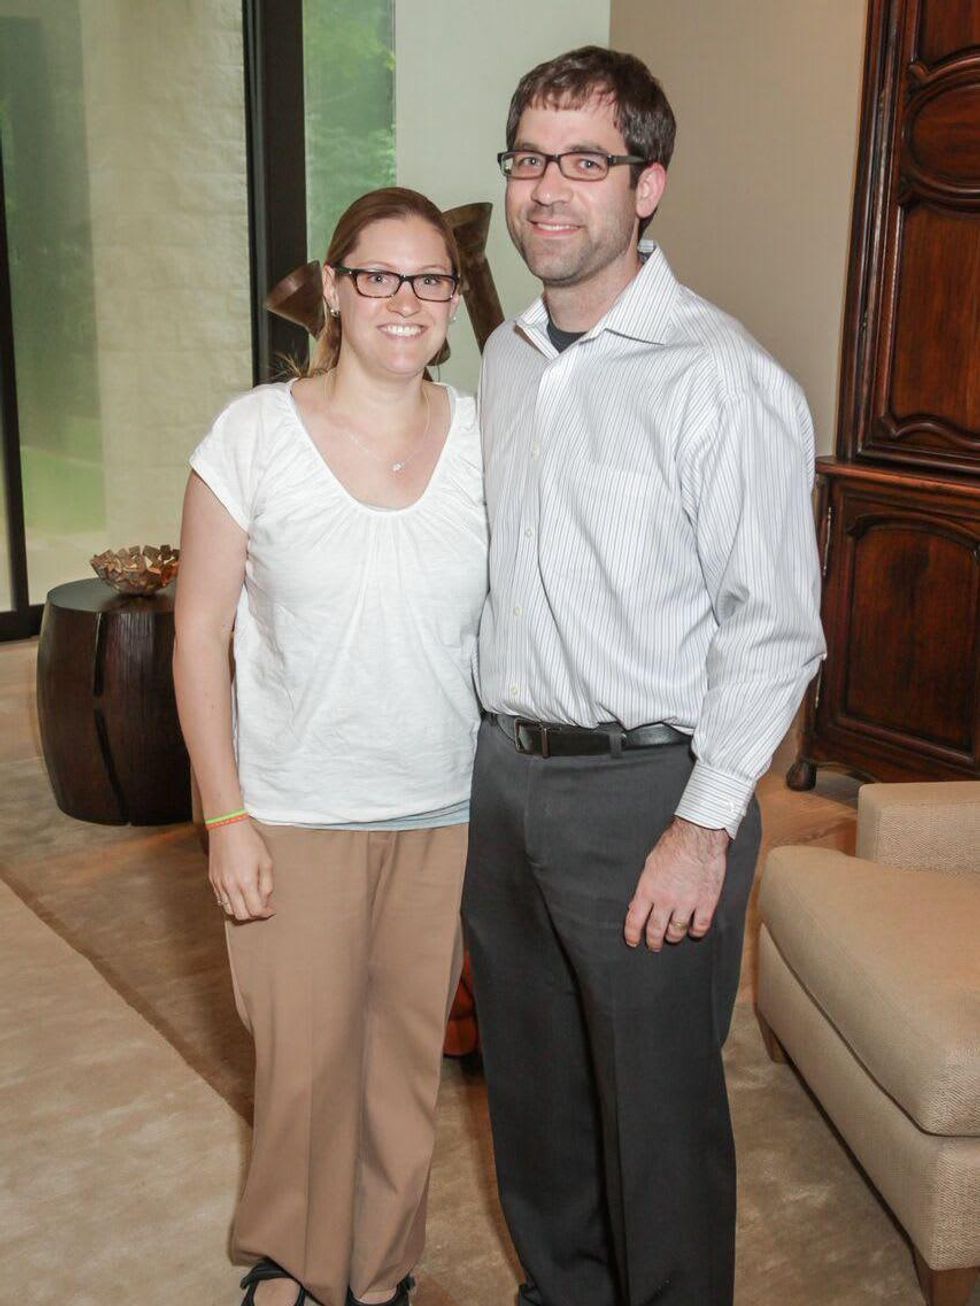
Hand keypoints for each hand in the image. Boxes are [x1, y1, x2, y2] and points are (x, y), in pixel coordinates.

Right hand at [209, 820, 274, 920]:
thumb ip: (267, 885)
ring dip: (241, 910)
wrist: (227, 827)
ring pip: (229, 910)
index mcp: (245, 882)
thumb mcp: (266, 862)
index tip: (270, 909)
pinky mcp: (212, 880)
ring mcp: (219, 884)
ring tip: (250, 900)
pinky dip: (231, 902)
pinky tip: (239, 893)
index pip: (255, 911)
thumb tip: (266, 902)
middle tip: (261, 906)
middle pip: (241, 916)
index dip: (265, 913)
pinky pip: (221, 900)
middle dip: (253, 914)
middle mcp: (230, 887)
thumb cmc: (250, 842)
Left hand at [624, 817, 729, 950]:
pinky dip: (696, 932)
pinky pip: (700, 927)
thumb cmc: (673, 845)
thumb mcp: (650, 864)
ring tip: (672, 938)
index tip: (632, 942)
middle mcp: (665, 900)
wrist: (699, 837)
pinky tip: (693, 931)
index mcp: (648, 889)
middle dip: (653, 941)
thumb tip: (637, 904)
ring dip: (673, 938)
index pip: (635, 920)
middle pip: (656, 930)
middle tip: (653, 945)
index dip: (632, 934)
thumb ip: (646, 887)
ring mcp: (687, 903)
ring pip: (677, 932)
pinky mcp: (706, 903)